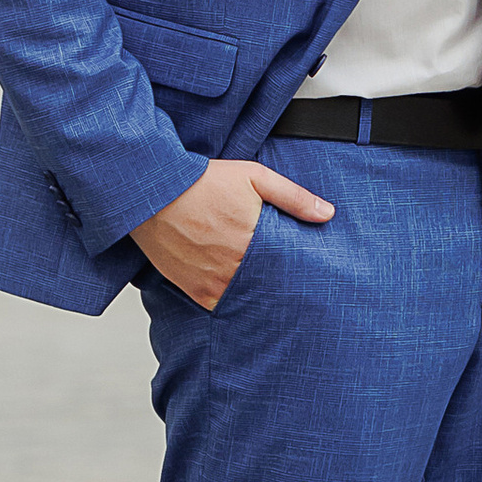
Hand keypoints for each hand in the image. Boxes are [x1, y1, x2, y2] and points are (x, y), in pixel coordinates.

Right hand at [131, 154, 334, 312]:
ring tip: (265, 289)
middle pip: (267, 287)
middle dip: (279, 285)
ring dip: (255, 295)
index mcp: (251, 241)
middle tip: (294, 288)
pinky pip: (218, 304)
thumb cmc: (202, 181)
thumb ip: (294, 197)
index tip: (311, 277)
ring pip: (244, 298)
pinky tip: (237, 290)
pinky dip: (230, 299)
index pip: (287, 270)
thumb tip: (328, 213)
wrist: (153, 192)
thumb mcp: (255, 178)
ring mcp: (210, 281)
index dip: (299, 273)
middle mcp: (230, 267)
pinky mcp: (191, 288)